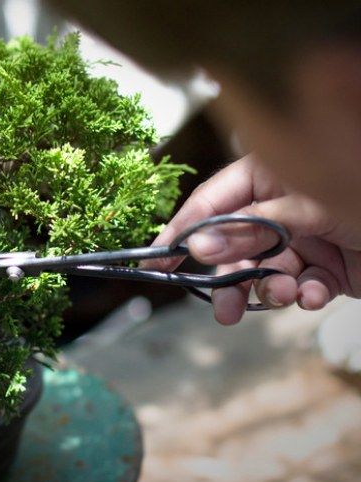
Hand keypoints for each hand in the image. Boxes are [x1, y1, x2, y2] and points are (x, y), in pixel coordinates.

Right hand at [147, 154, 360, 324]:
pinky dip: (304, 295)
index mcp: (270, 173)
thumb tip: (198, 248)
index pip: (211, 202)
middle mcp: (281, 205)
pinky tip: (316, 294)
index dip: (181, 232)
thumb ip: (251, 228)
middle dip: (227, 277)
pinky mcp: (326, 269)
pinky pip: (299, 287)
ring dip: (269, 289)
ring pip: (263, 272)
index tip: (155, 263)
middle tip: (219, 308)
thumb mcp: (308, 207)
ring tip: (285, 296)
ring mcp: (303, 238)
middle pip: (232, 244)